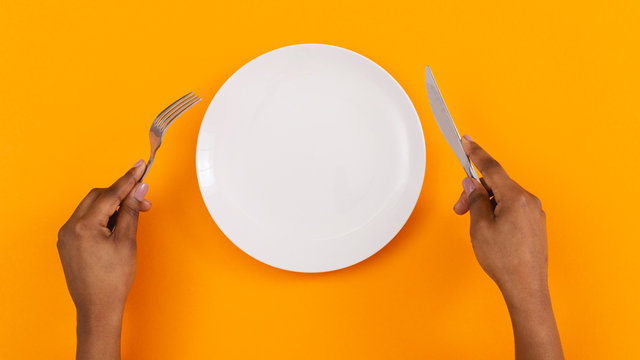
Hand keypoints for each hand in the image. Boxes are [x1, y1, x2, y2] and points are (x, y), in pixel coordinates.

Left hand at [57, 160, 150, 359]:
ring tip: (133, 216)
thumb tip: (139, 189)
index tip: (140, 166)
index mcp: (84, 226)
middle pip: (98, 197)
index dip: (128, 179)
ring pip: (91, 208)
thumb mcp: (127, 242)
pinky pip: (85, 220)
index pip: (110, 193)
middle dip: (121, 194)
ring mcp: (66, 236)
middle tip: (143, 199)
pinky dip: (102, 218)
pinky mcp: (68, 244)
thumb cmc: (113, 280)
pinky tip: (118, 225)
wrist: (97, 307)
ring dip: (112, 206)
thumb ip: (132, 211)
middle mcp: (70, 228)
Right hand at [453, 136, 546, 293]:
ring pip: (503, 196)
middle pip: (496, 183)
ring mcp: (534, 213)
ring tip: (474, 224)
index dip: (475, 153)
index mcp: (515, 198)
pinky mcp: (535, 224)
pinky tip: (489, 228)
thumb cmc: (504, 260)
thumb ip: (475, 200)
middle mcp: (528, 201)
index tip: (466, 140)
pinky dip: (497, 211)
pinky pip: (512, 207)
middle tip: (459, 209)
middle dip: (475, 192)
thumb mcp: (480, 227)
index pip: (491, 168)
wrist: (526, 287)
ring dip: (485, 203)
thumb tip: (472, 184)